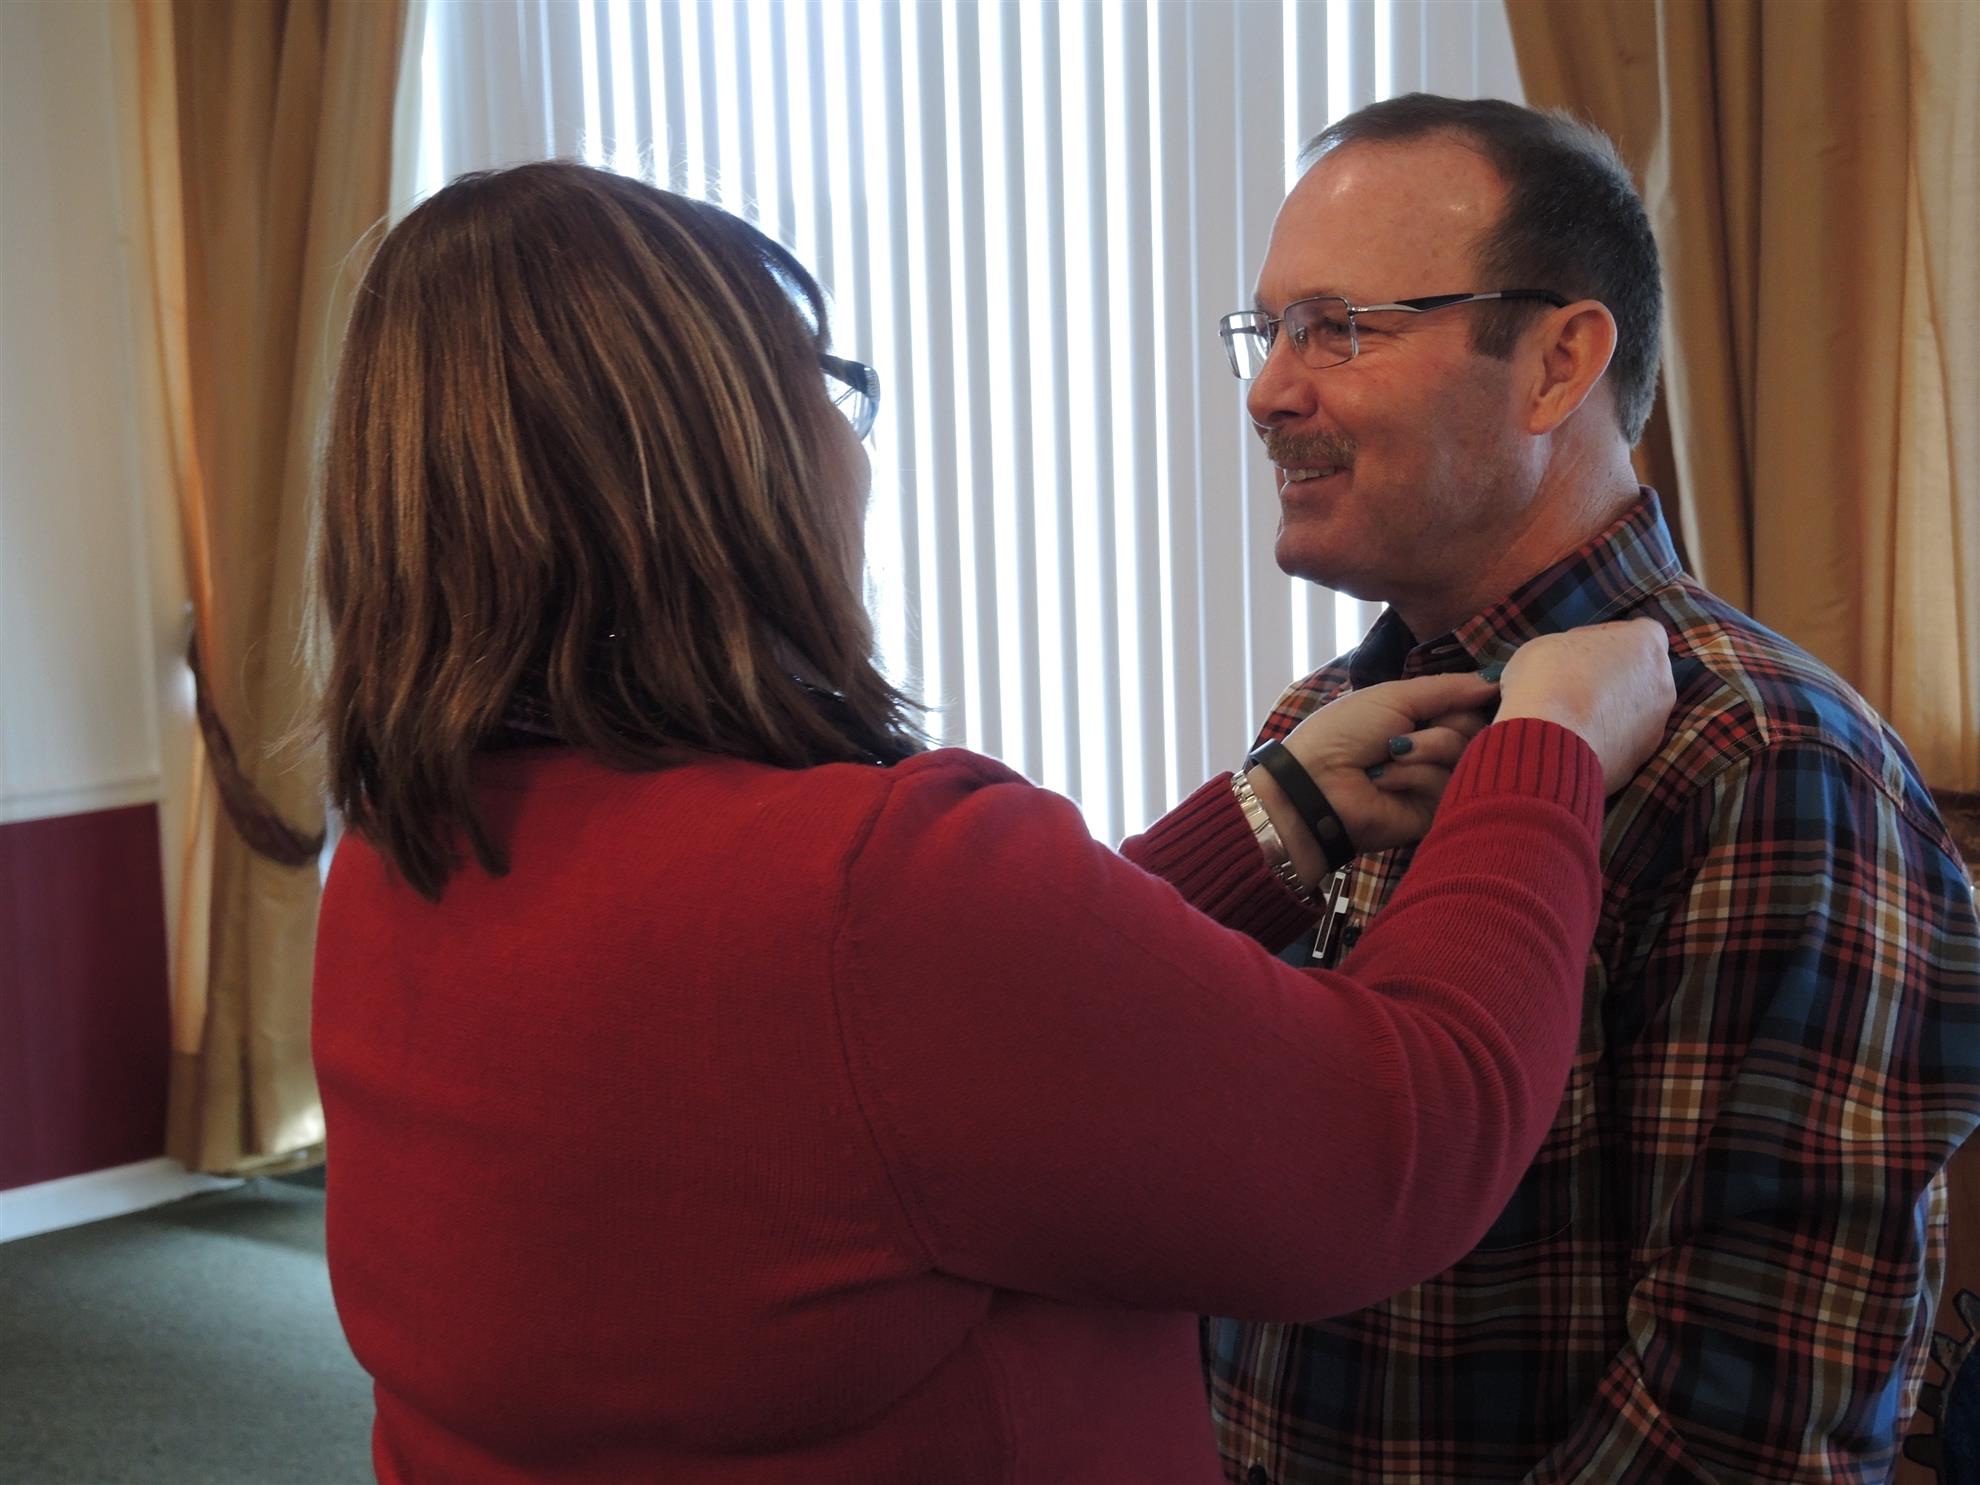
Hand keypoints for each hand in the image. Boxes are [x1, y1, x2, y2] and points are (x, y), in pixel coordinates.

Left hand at [1265, 671, 1501, 859]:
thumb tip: (1496, 679)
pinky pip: (1448, 784)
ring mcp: (1437, 780)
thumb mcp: (1393, 696)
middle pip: (1477, 727)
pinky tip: (1384, 781)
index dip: (1478, 696)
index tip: (1489, 690)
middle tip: (1409, 728)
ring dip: (1424, 748)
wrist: (1315, 784)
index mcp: (1422, 716)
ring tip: (1390, 754)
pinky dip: (1414, 775)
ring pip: (1465, 754)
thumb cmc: (1345, 732)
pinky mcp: (1436, 811)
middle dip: (1444, 723)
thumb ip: (1446, 688)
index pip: (1471, 703)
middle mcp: (1434, 746)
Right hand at [1494, 619, 1674, 793]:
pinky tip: (1572, 740)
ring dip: (1609, 711)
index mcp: (1647, 645)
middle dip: (1614, 676)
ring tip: (1570, 717)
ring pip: (1634, 712)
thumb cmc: (1547, 680)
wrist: (1547, 742)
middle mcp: (1663, 685)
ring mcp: (1655, 727)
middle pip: (1641, 674)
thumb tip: (1575, 663)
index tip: (1582, 649)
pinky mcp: (1638, 761)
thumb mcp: (1549, 644)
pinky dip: (1602, 740)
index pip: (1641, 632)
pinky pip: (1621, 743)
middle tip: (1576, 683)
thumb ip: (1575, 649)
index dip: (1610, 638)